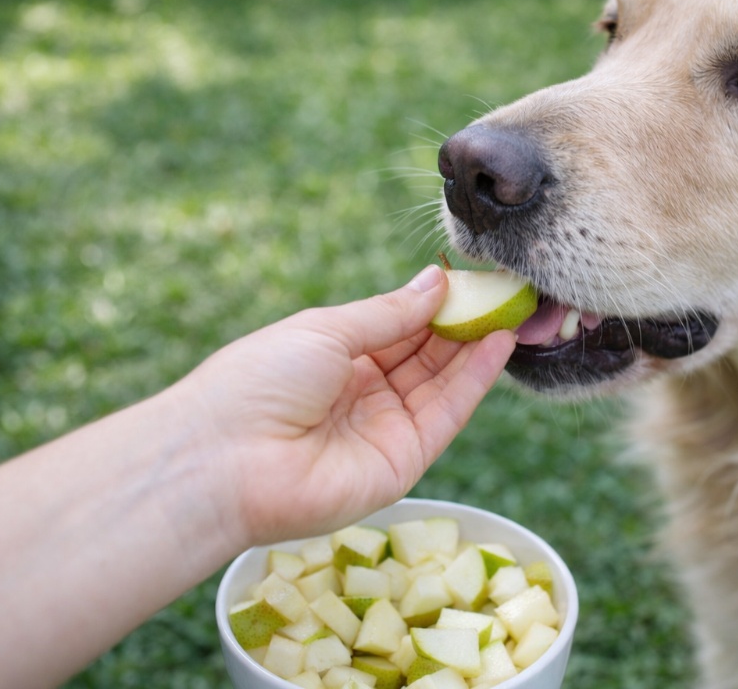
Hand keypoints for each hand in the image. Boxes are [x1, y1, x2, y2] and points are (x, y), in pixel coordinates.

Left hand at [178, 265, 515, 547]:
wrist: (223, 460)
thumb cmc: (258, 382)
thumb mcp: (327, 330)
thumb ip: (390, 312)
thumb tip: (437, 281)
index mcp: (338, 360)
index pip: (401, 328)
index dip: (437, 304)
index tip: (474, 276)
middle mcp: (365, 395)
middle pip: (428, 355)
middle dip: (467, 322)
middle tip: (507, 288)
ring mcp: (386, 430)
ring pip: (444, 382)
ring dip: (480, 346)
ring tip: (513, 307)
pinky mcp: (403, 462)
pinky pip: (447, 414)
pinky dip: (476, 379)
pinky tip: (498, 342)